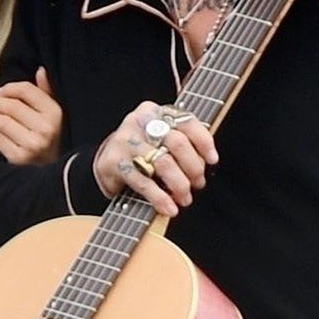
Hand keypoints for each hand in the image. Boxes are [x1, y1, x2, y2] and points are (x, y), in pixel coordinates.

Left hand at [0, 67, 62, 165]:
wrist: (54, 172)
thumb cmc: (52, 138)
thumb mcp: (55, 114)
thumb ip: (48, 92)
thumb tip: (40, 70)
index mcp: (55, 113)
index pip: (26, 90)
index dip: (9, 88)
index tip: (1, 91)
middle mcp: (46, 129)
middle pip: (11, 105)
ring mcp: (32, 144)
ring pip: (1, 121)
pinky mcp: (19, 158)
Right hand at [92, 101, 217, 216]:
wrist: (106, 162)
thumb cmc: (142, 151)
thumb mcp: (161, 138)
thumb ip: (184, 142)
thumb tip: (206, 163)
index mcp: (155, 111)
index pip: (187, 121)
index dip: (204, 142)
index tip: (212, 160)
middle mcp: (139, 122)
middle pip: (177, 143)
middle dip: (193, 168)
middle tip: (198, 184)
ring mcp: (125, 141)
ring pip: (163, 163)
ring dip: (179, 184)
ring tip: (184, 198)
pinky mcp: (113, 162)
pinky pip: (143, 182)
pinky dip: (159, 198)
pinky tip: (168, 208)